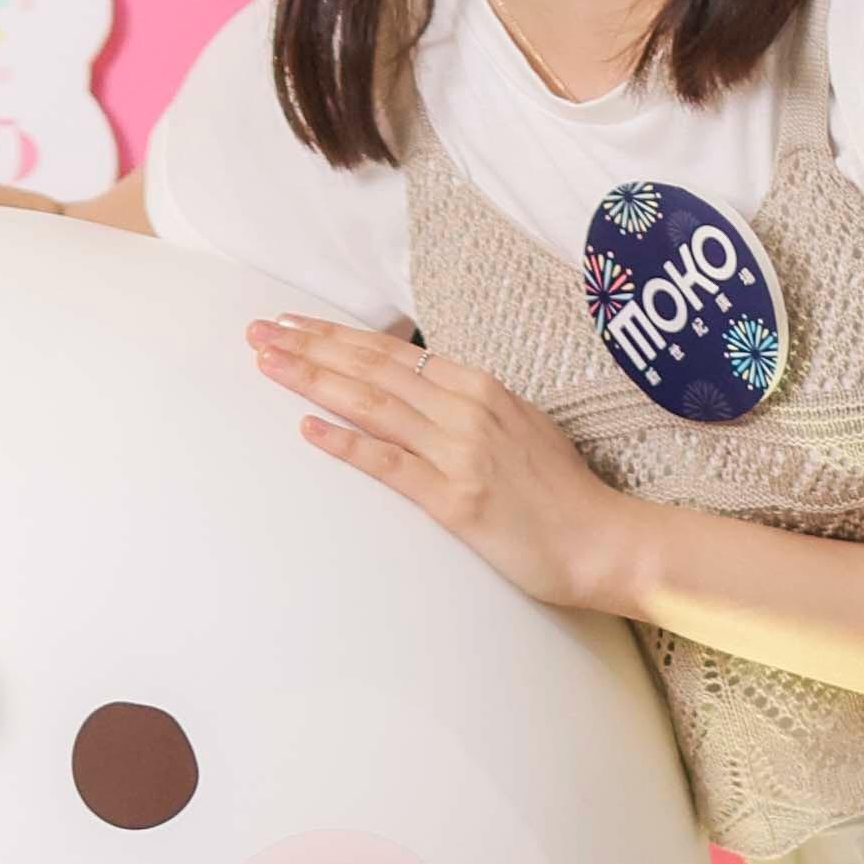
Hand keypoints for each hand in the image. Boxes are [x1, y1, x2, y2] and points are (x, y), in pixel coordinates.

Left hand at [247, 318, 644, 614]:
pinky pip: (390, 464)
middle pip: (373, 368)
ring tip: (268, 363)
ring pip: (373, 404)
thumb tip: (424, 392)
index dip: (339, 335)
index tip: (295, 323)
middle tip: (259, 330)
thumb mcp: (520, 428)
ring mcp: (461, 452)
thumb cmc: (563, 494)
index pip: (394, 352)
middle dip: (310, 346)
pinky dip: (347, 443)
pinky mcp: (456, 499)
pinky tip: (307, 429)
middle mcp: (467, 410)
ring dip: (314, 381)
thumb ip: (472, 407)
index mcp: (481, 387)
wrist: (604, 541)